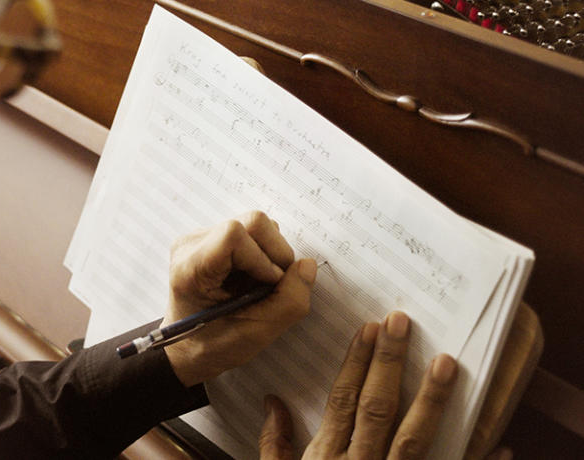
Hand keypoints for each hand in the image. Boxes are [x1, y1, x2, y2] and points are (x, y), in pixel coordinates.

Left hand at [162, 211, 316, 386]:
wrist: (189, 347)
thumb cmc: (215, 344)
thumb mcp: (257, 333)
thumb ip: (290, 301)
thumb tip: (307, 265)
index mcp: (190, 269)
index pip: (234, 234)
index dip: (263, 258)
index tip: (268, 286)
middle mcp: (191, 245)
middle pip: (252, 223)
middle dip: (275, 254)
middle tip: (270, 287)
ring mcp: (200, 238)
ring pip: (256, 225)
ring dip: (270, 256)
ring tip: (256, 286)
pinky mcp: (212, 237)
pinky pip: (251, 232)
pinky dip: (262, 254)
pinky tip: (250, 279)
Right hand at [258, 311, 458, 459]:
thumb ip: (275, 446)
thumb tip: (272, 402)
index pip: (342, 401)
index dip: (356, 363)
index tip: (370, 330)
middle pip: (376, 408)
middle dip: (390, 364)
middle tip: (402, 324)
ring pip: (414, 440)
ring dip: (431, 400)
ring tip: (446, 364)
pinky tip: (498, 445)